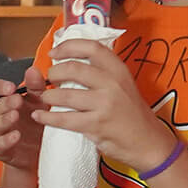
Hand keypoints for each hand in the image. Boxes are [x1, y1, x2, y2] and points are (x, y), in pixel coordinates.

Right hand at [0, 67, 48, 171]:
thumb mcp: (39, 101)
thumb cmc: (36, 123)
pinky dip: (7, 139)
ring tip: (15, 116)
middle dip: (5, 102)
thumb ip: (36, 86)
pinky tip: (16, 135)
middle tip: (17, 100)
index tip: (10, 87)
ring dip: (4, 120)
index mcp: (2, 100)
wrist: (38, 150)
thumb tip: (33, 70)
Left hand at [35, 38, 174, 171]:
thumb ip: (102, 73)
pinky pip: (64, 119)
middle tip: (49, 78)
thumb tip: (70, 62)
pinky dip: (47, 117)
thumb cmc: (131, 113)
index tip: (54, 52)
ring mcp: (105, 104)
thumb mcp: (123, 85)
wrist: (148, 141)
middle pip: (73, 69)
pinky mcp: (97, 125)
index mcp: (119, 70)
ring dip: (48, 96)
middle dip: (54, 72)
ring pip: (64, 95)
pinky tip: (39, 116)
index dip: (68, 46)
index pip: (91, 47)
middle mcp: (112, 83)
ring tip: (45, 98)